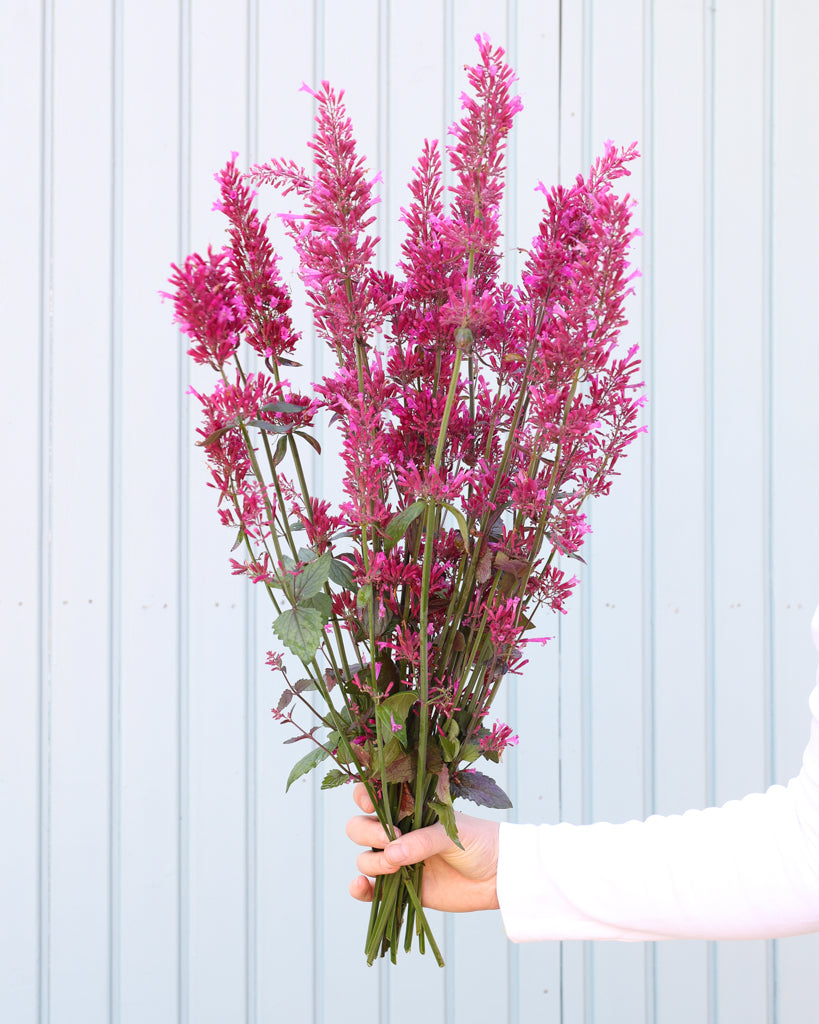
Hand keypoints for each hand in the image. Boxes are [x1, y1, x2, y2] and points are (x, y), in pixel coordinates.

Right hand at [346, 784, 499, 912]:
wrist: (498, 876)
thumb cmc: (479, 842)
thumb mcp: (452, 833)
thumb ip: (422, 841)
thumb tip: (392, 852)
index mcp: (409, 809)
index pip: (375, 796)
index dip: (364, 797)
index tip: (371, 805)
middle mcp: (398, 833)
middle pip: (359, 828)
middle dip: (367, 833)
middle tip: (391, 839)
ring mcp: (398, 860)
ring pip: (365, 859)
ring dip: (373, 862)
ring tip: (396, 866)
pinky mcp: (401, 888)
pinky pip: (372, 891)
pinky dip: (360, 890)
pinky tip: (360, 887)